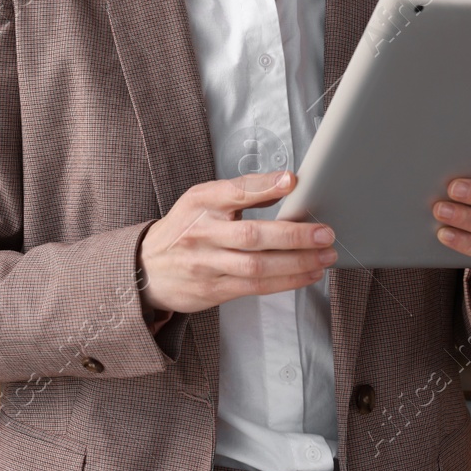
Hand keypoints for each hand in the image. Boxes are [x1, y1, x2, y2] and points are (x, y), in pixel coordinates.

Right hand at [138, 170, 335, 315]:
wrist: (146, 268)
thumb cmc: (185, 228)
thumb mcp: (202, 201)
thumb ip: (240, 192)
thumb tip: (287, 183)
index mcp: (199, 202)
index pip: (234, 191)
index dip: (264, 186)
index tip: (292, 181)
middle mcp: (201, 233)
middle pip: (251, 235)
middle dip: (293, 235)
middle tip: (324, 232)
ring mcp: (206, 264)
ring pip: (257, 266)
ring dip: (296, 262)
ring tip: (324, 256)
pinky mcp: (212, 290)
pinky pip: (255, 286)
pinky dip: (286, 281)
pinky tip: (307, 274)